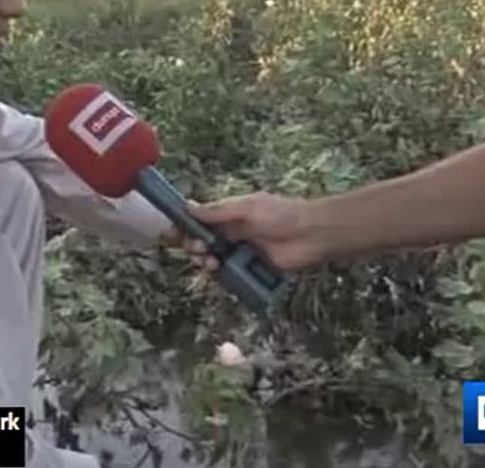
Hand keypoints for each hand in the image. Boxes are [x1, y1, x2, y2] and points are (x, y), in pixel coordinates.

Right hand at [166, 191, 326, 272]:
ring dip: (205, 261)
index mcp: (230, 214)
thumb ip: (218, 212)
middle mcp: (234, 232)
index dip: (184, 226)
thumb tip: (188, 207)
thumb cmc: (281, 215)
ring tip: (210, 262)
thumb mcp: (247, 208)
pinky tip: (221, 272)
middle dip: (193, 246)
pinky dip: (222, 275)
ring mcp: (243, 251)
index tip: (171, 233)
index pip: (200, 220)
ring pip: (214, 259)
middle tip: (196, 250)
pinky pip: (230, 275)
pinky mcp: (253, 269)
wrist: (313, 235)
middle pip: (203, 242)